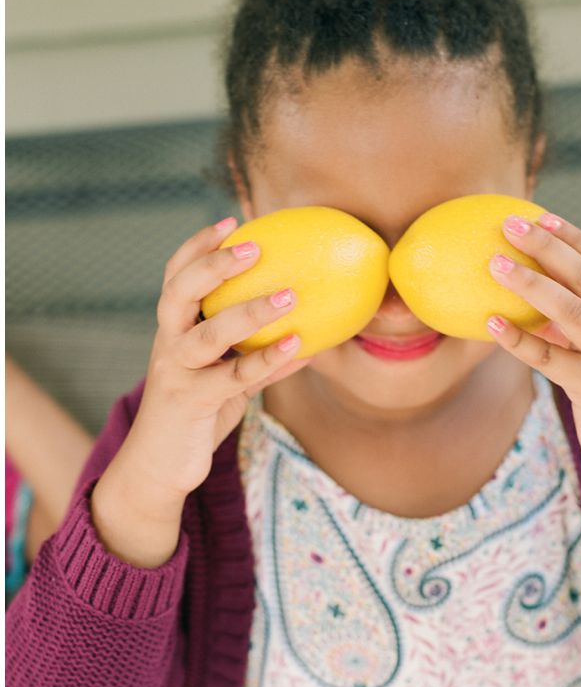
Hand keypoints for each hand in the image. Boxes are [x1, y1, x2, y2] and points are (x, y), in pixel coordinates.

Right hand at [131, 217, 312, 498]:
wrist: (160, 466)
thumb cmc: (199, 413)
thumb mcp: (230, 378)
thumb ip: (258, 356)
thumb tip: (313, 337)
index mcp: (174, 329)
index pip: (177, 277)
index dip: (198, 246)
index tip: (231, 220)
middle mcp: (168, 344)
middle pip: (179, 293)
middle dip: (212, 266)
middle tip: (253, 247)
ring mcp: (176, 372)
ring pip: (206, 334)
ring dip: (248, 313)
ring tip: (289, 295)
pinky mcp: (190, 402)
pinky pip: (233, 378)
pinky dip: (267, 361)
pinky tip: (299, 347)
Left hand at [483, 212, 580, 493]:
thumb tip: (532, 291)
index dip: (574, 238)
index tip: (541, 215)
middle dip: (547, 246)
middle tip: (511, 225)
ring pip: (571, 310)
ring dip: (530, 283)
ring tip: (495, 263)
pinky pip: (550, 359)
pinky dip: (518, 339)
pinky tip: (490, 324)